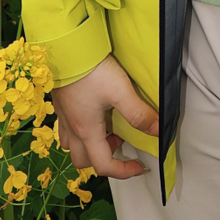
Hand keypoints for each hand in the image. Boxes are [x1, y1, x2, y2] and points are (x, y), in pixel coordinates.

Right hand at [51, 54, 157, 179]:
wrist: (66, 48)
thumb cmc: (91, 70)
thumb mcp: (121, 92)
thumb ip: (139, 113)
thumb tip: (158, 131)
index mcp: (87, 131)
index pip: (103, 166)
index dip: (124, 172)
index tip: (140, 166)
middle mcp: (72, 128)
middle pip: (83, 160)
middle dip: (103, 159)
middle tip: (120, 141)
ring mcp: (64, 116)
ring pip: (72, 145)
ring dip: (89, 145)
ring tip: (106, 129)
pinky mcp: (60, 103)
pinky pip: (67, 128)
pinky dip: (80, 130)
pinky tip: (92, 113)